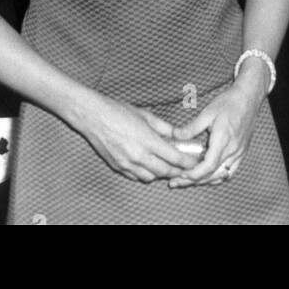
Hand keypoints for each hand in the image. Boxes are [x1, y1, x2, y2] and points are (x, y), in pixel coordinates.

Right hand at [76, 95, 199, 182]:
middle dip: (177, 171)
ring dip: (161, 174)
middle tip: (185, 167)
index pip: (174, 158)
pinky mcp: (118, 167)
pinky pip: (137, 177)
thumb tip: (179, 135)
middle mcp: (138, 155)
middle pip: (165, 171)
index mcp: (147, 140)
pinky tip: (149, 166)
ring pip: (151, 177)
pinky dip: (146, 174)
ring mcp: (127, 164)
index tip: (195, 162)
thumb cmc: (117, 111)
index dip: (187, 162)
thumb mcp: (145, 115)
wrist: (92, 116)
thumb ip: (164, 127)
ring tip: (167, 166)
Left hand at [168, 82, 262, 187]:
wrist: (248, 98)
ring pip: (221, 175)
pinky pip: (229, 171)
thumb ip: (191, 127)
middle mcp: (233, 150)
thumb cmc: (228, 103)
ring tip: (187, 181)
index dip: (194, 174)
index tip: (181, 175)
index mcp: (223, 140)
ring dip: (204, 180)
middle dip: (193, 180)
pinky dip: (216, 176)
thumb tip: (175, 135)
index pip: (209, 165)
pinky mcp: (241, 153)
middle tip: (175, 182)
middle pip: (212, 174)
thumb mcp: (207, 112)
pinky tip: (206, 176)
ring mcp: (239, 153)